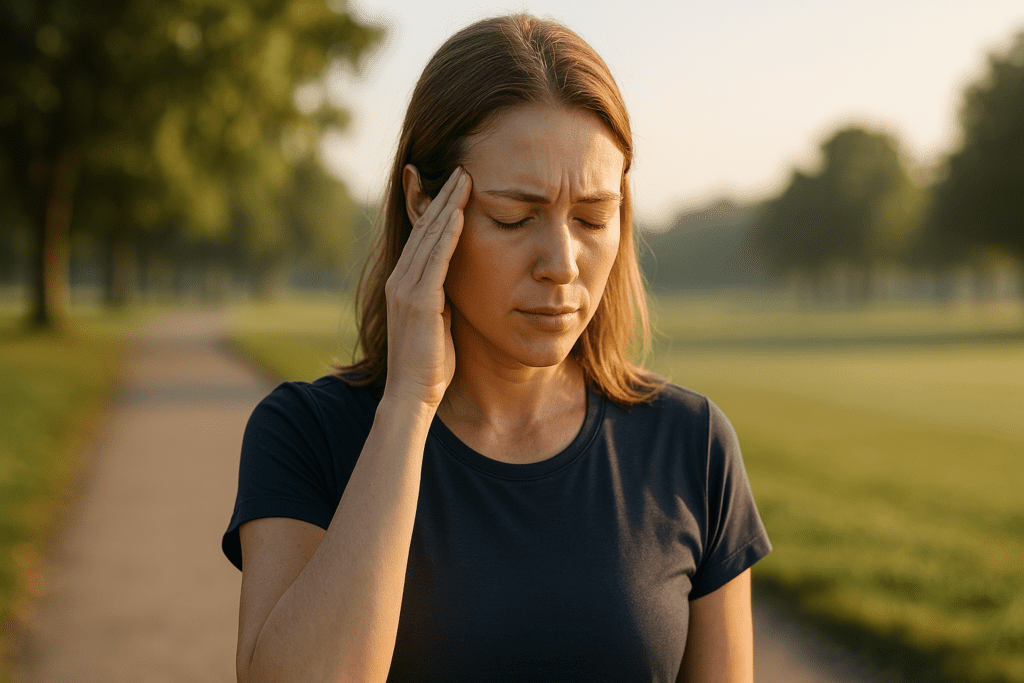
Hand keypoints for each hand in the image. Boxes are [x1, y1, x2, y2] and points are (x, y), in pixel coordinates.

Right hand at [383, 166, 470, 407]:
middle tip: (461, 168)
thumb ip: (441, 297)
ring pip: (428, 237)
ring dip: (447, 206)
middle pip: (423, 228)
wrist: (413, 395)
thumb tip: (457, 281)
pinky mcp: (418, 301)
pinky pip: (435, 260)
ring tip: (464, 179)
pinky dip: (447, 235)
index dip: (438, 209)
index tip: (457, 185)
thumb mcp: (438, 320)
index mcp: (404, 284)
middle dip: (443, 197)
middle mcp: (399, 280)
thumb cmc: (430, 364)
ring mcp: (406, 289)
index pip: (422, 237)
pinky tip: (459, 214)